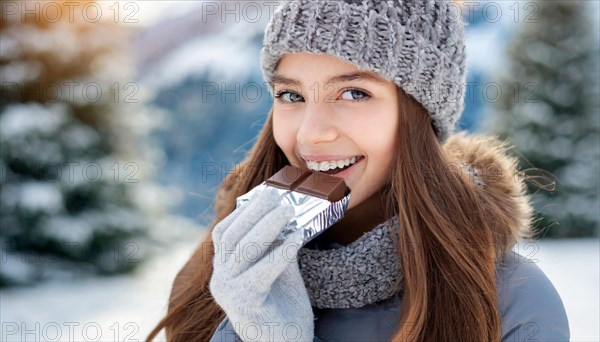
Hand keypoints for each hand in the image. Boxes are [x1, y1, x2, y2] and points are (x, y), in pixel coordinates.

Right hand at [209, 187, 314, 341]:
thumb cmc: (282, 308)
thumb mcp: (279, 270)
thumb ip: (277, 246)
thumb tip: (287, 216)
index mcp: (224, 269)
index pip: (225, 233)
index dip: (243, 211)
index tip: (264, 193)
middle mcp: (220, 279)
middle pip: (232, 236)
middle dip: (255, 212)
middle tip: (277, 196)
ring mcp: (229, 291)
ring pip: (244, 249)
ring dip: (267, 226)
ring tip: (288, 211)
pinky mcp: (244, 303)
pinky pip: (261, 271)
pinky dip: (279, 252)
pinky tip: (295, 239)